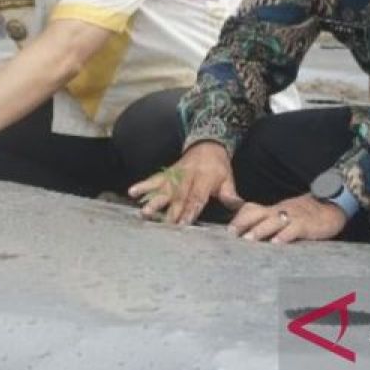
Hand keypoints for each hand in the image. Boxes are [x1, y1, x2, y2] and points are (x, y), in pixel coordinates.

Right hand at [128, 141, 243, 224]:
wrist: (207, 144)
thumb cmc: (218, 166)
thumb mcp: (228, 178)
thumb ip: (230, 194)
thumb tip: (237, 207)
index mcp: (204, 179)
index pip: (196, 197)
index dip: (190, 210)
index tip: (184, 223)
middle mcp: (187, 176)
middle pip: (178, 196)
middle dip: (171, 211)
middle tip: (164, 225)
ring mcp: (175, 174)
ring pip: (163, 189)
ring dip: (153, 201)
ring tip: (144, 212)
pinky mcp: (167, 172)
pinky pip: (154, 179)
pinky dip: (143, 185)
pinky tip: (132, 192)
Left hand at [229, 194, 347, 243]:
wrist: (330, 207)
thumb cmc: (304, 215)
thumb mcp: (284, 215)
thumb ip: (268, 222)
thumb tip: (249, 235)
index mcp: (273, 210)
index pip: (251, 210)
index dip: (239, 218)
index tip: (227, 230)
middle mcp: (279, 211)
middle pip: (257, 213)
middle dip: (243, 223)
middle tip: (231, 234)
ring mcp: (292, 217)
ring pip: (272, 221)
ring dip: (259, 230)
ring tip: (248, 240)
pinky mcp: (306, 225)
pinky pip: (293, 229)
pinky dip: (284, 236)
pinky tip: (276, 244)